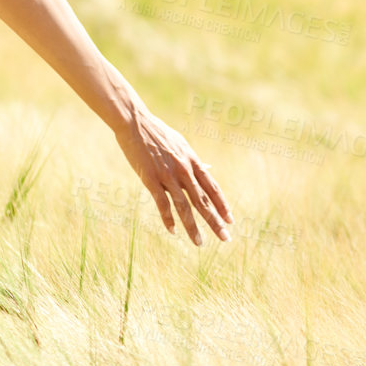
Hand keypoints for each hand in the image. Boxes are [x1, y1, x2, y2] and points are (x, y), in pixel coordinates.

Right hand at [113, 108, 232, 244]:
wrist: (134, 122)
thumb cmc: (156, 132)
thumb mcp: (180, 143)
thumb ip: (192, 159)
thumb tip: (206, 168)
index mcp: (192, 161)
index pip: (212, 188)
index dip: (222, 205)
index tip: (230, 220)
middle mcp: (184, 170)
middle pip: (203, 201)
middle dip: (215, 221)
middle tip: (225, 238)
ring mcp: (168, 175)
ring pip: (184, 206)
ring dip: (192, 226)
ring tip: (199, 243)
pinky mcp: (150, 178)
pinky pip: (162, 203)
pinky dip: (168, 219)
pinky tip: (173, 231)